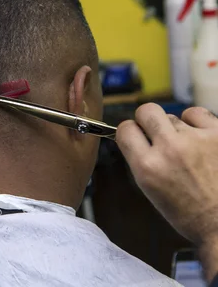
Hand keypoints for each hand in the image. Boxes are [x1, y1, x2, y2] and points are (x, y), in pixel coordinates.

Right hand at [116, 104, 217, 278]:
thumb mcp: (151, 190)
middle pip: (146, 111)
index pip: (125, 129)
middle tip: (155, 133)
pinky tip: (199, 138)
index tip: (134, 134)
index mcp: (147, 166)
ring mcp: (195, 139)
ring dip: (175, 128)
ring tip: (186, 148)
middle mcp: (169, 149)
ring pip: (173, 116)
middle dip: (147, 120)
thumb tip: (137, 136)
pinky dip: (196, 122)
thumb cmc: (190, 213)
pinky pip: (197, 113)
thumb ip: (141, 160)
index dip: (129, 131)